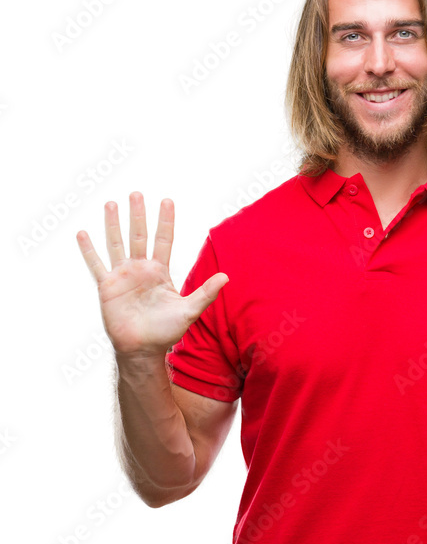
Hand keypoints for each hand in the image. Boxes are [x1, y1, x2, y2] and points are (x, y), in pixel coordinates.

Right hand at [76, 192, 227, 356]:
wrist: (142, 350)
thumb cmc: (166, 332)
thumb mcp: (189, 310)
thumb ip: (205, 293)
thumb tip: (227, 277)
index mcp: (160, 272)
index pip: (164, 240)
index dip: (165, 221)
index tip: (167, 200)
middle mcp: (141, 269)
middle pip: (139, 236)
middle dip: (138, 215)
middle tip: (137, 193)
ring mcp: (122, 276)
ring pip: (117, 244)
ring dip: (113, 224)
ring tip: (111, 203)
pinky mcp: (107, 287)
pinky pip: (96, 264)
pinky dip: (89, 250)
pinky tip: (82, 234)